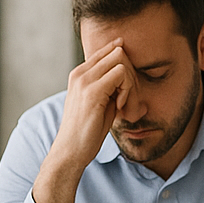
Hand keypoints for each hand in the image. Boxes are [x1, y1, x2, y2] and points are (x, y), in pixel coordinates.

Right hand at [51, 40, 134, 172]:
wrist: (71, 150)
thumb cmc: (88, 130)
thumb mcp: (102, 102)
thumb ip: (112, 87)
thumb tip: (132, 77)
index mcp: (79, 74)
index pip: (107, 52)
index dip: (125, 66)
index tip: (127, 91)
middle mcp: (80, 73)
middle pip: (117, 52)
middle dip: (131, 73)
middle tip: (130, 98)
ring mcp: (84, 80)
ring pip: (120, 60)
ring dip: (131, 82)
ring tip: (126, 104)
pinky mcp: (92, 91)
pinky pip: (121, 74)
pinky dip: (128, 89)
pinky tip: (122, 106)